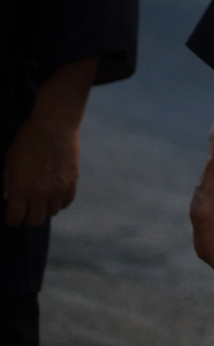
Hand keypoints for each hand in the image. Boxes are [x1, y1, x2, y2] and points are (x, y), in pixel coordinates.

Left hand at [2, 56, 96, 228]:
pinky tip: (54, 192)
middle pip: (35, 222)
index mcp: (21, 188)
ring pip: (52, 213)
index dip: (12, 219)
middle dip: (28, 219)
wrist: (55, 124)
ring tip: (41, 197)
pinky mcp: (72, 182)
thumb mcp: (11, 159)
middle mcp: (40, 193)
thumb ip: (8, 181)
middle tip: (26, 209)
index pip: (15, 219)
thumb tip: (9, 197)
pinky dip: (59, 201)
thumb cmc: (28, 139)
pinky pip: (66, 202)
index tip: (13, 213)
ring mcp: (58, 189)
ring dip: (44, 208)